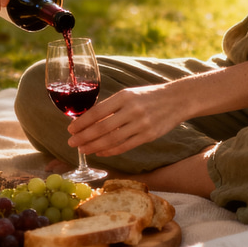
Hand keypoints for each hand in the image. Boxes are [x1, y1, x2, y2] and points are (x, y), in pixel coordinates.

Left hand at [66, 84, 183, 158]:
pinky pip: (125, 146)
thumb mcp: (129, 94)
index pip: (97, 112)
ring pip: (112, 140)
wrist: (177, 100)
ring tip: (83, 149)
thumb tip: (89, 121)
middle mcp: (132, 110)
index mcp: (124, 96)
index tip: (70, 129)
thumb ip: (111, 106)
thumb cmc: (149, 96)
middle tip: (71, 143)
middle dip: (83, 137)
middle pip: (102, 128)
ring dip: (94, 146)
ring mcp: (141, 124)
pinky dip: (110, 151)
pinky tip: (100, 152)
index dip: (82, 122)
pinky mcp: (148, 136)